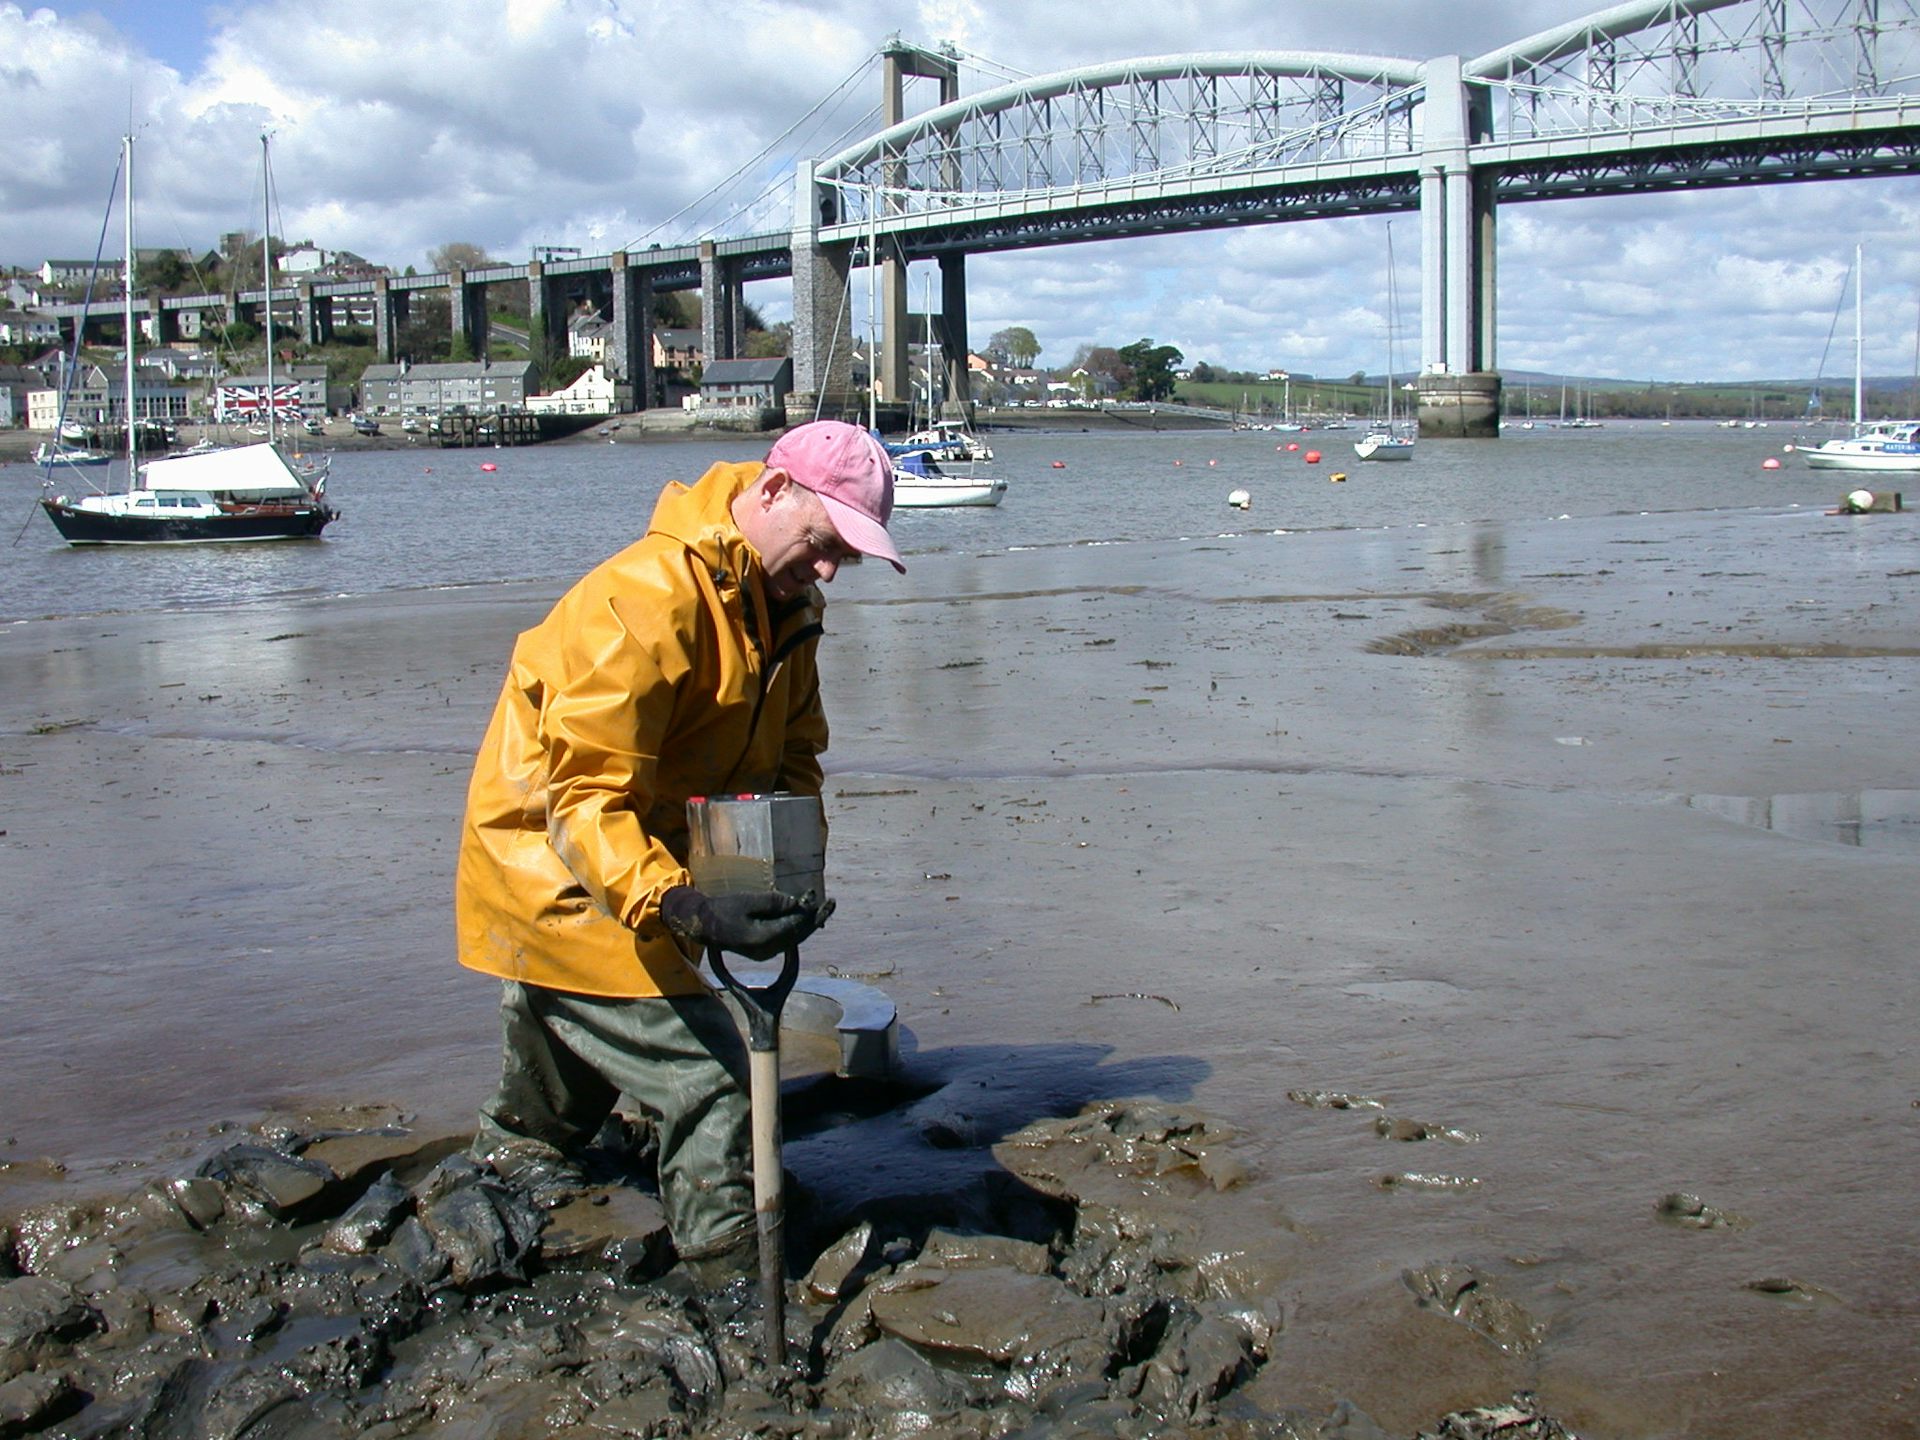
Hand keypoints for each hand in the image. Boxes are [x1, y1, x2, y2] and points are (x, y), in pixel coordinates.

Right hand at [659, 886, 833, 960]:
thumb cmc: (724, 909)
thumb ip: (774, 902)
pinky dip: (797, 928)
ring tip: (823, 909)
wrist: (705, 926)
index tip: (815, 895)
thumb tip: (797, 902)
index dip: (806, 910)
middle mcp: (767, 950)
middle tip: (831, 903)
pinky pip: (786, 940)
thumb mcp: (748, 900)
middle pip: (798, 934)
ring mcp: (766, 953)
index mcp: (762, 938)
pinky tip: (805, 918)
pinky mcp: (764, 951)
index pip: (792, 925)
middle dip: (815, 919)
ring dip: (808, 924)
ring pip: (794, 938)